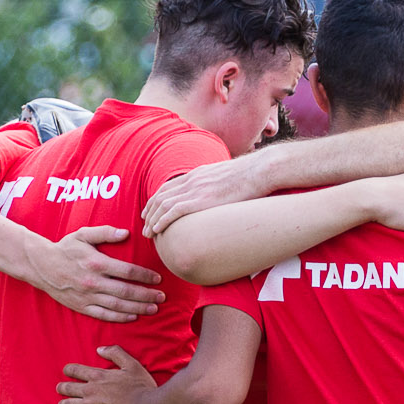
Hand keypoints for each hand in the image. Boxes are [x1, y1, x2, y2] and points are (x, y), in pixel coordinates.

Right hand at [22, 226, 164, 323]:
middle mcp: (93, 282)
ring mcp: (87, 296)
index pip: (127, 271)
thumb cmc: (66, 248)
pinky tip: (133, 316)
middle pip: (126, 291)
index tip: (158, 278)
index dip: (145, 276)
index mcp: (96, 263)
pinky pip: (104, 315)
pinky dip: (120, 317)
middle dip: (147, 295)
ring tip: (154, 309)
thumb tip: (127, 233)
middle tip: (162, 297)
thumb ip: (105, 232)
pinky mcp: (82, 307)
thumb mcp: (83, 235)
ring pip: (118, 306)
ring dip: (138, 308)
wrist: (41, 266)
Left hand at [57, 346, 156, 403]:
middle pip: (65, 388)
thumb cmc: (142, 388)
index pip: (73, 370)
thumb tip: (100, 349)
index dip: (68, 371)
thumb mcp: (132, 365)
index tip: (67, 373)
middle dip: (62, 388)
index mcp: (97, 376)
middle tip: (62, 390)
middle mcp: (89, 390)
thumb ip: (115, 353)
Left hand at [142, 155, 275, 236]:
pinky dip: (161, 221)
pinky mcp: (201, 200)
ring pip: (163, 205)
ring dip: (152, 219)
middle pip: (161, 196)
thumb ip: (218, 186)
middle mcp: (192, 180)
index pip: (169, 187)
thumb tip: (221, 195)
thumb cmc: (251, 176)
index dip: (157, 200)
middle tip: (144, 224)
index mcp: (198, 174)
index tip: (151, 211)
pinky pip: (173, 212)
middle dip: (150, 211)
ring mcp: (195, 190)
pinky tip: (156, 230)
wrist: (259, 171)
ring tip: (147, 233)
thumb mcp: (228, 178)